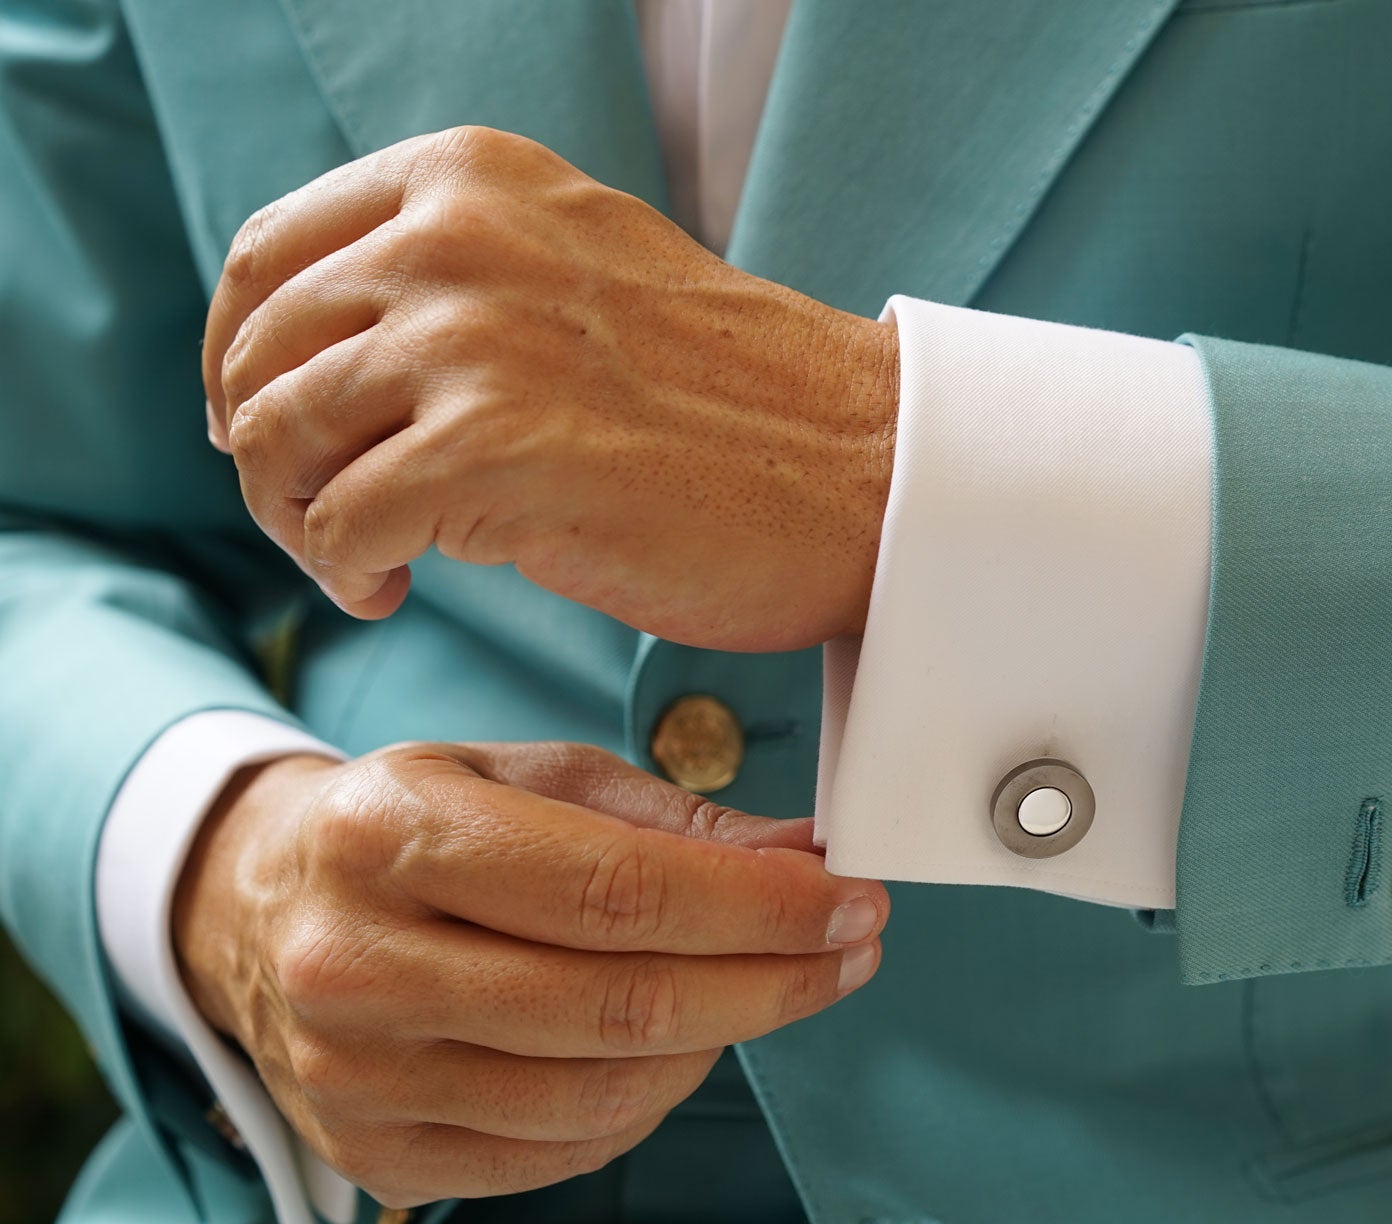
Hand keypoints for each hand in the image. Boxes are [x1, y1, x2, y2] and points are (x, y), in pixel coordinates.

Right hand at [173, 741, 887, 1207]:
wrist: (258, 909)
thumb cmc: (413, 826)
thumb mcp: (524, 774)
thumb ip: (668, 818)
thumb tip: (804, 857)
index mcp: (390, 837)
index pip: (617, 891)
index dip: (758, 907)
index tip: (850, 900)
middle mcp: (356, 965)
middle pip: (619, 1005)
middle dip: (772, 981)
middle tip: (849, 950)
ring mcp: (357, 1076)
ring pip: (601, 1095)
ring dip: (718, 1044)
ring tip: (762, 989)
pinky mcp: (376, 1153)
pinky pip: (560, 1153)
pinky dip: (648, 1103)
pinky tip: (679, 1045)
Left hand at [202, 125, 897, 651]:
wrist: (863, 470)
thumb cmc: (737, 400)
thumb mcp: (580, 272)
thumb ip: (459, 278)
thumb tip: (328, 353)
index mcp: (471, 180)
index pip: (268, 259)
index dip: (241, 360)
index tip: (267, 429)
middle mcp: (456, 238)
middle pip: (257, 355)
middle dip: (265, 458)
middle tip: (320, 520)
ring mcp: (474, 339)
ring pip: (276, 439)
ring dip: (298, 523)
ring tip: (370, 561)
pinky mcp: (495, 451)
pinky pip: (339, 524)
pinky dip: (347, 574)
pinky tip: (400, 588)